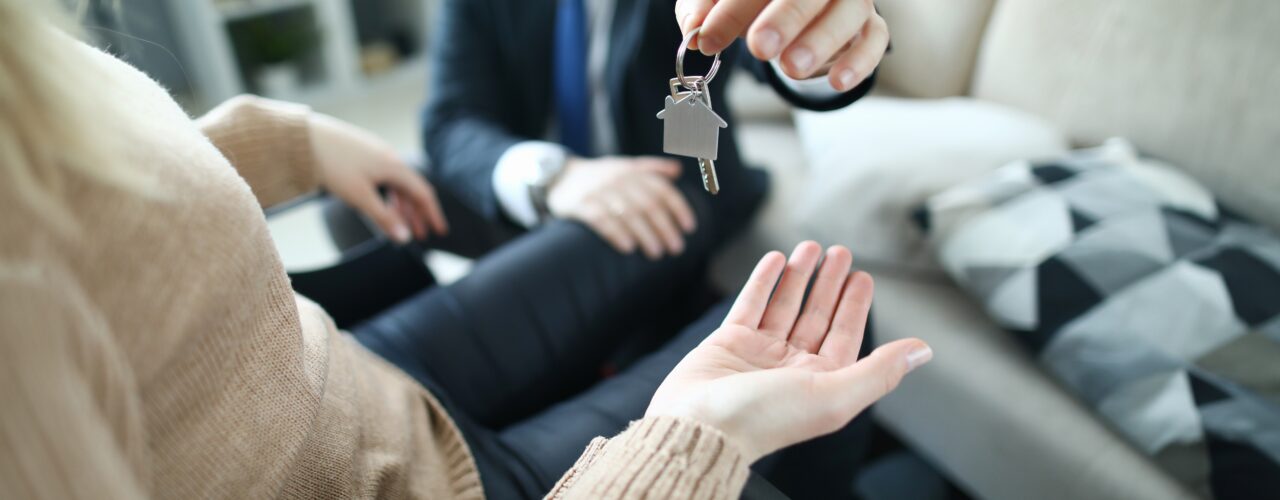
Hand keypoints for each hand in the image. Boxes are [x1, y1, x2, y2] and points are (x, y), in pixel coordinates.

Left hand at [310, 113, 447, 243]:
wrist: (304, 137)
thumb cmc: (333, 165)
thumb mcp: (360, 196)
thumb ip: (384, 218)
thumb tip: (405, 238)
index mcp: (394, 167)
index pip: (423, 193)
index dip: (432, 214)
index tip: (439, 232)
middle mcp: (390, 158)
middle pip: (411, 189)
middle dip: (417, 214)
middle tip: (420, 235)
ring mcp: (376, 154)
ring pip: (396, 183)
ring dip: (401, 206)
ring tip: (399, 224)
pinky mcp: (363, 153)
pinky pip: (384, 177)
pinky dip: (388, 195)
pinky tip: (380, 204)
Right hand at [547, 156, 695, 259]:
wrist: (559, 176)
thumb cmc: (600, 177)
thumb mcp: (623, 166)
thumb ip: (651, 168)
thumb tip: (678, 169)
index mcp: (631, 171)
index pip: (661, 188)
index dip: (678, 208)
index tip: (689, 228)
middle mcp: (617, 179)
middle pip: (647, 204)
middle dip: (664, 227)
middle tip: (676, 248)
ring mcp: (598, 191)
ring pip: (627, 213)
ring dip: (645, 234)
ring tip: (656, 253)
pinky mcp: (580, 205)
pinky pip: (601, 220)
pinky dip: (616, 233)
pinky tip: (628, 247)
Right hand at [646, 242, 931, 461]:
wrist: (700, 426)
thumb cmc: (766, 418)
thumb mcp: (834, 394)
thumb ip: (879, 370)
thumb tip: (923, 351)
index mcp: (819, 383)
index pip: (844, 336)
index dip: (855, 306)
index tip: (863, 276)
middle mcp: (790, 368)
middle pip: (816, 317)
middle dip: (829, 284)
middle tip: (840, 251)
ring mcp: (758, 354)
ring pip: (785, 306)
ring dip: (799, 276)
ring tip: (809, 246)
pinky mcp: (728, 342)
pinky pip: (750, 305)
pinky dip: (763, 282)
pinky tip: (776, 260)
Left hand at [675, 0, 888, 90]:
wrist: (791, 12)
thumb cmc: (752, 3)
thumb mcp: (717, 2)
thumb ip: (701, 9)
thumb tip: (694, 30)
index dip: (732, 8)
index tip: (708, 39)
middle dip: (786, 17)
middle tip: (761, 47)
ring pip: (849, 9)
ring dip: (821, 39)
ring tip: (792, 68)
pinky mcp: (869, 23)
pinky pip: (875, 37)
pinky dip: (859, 60)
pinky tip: (837, 80)